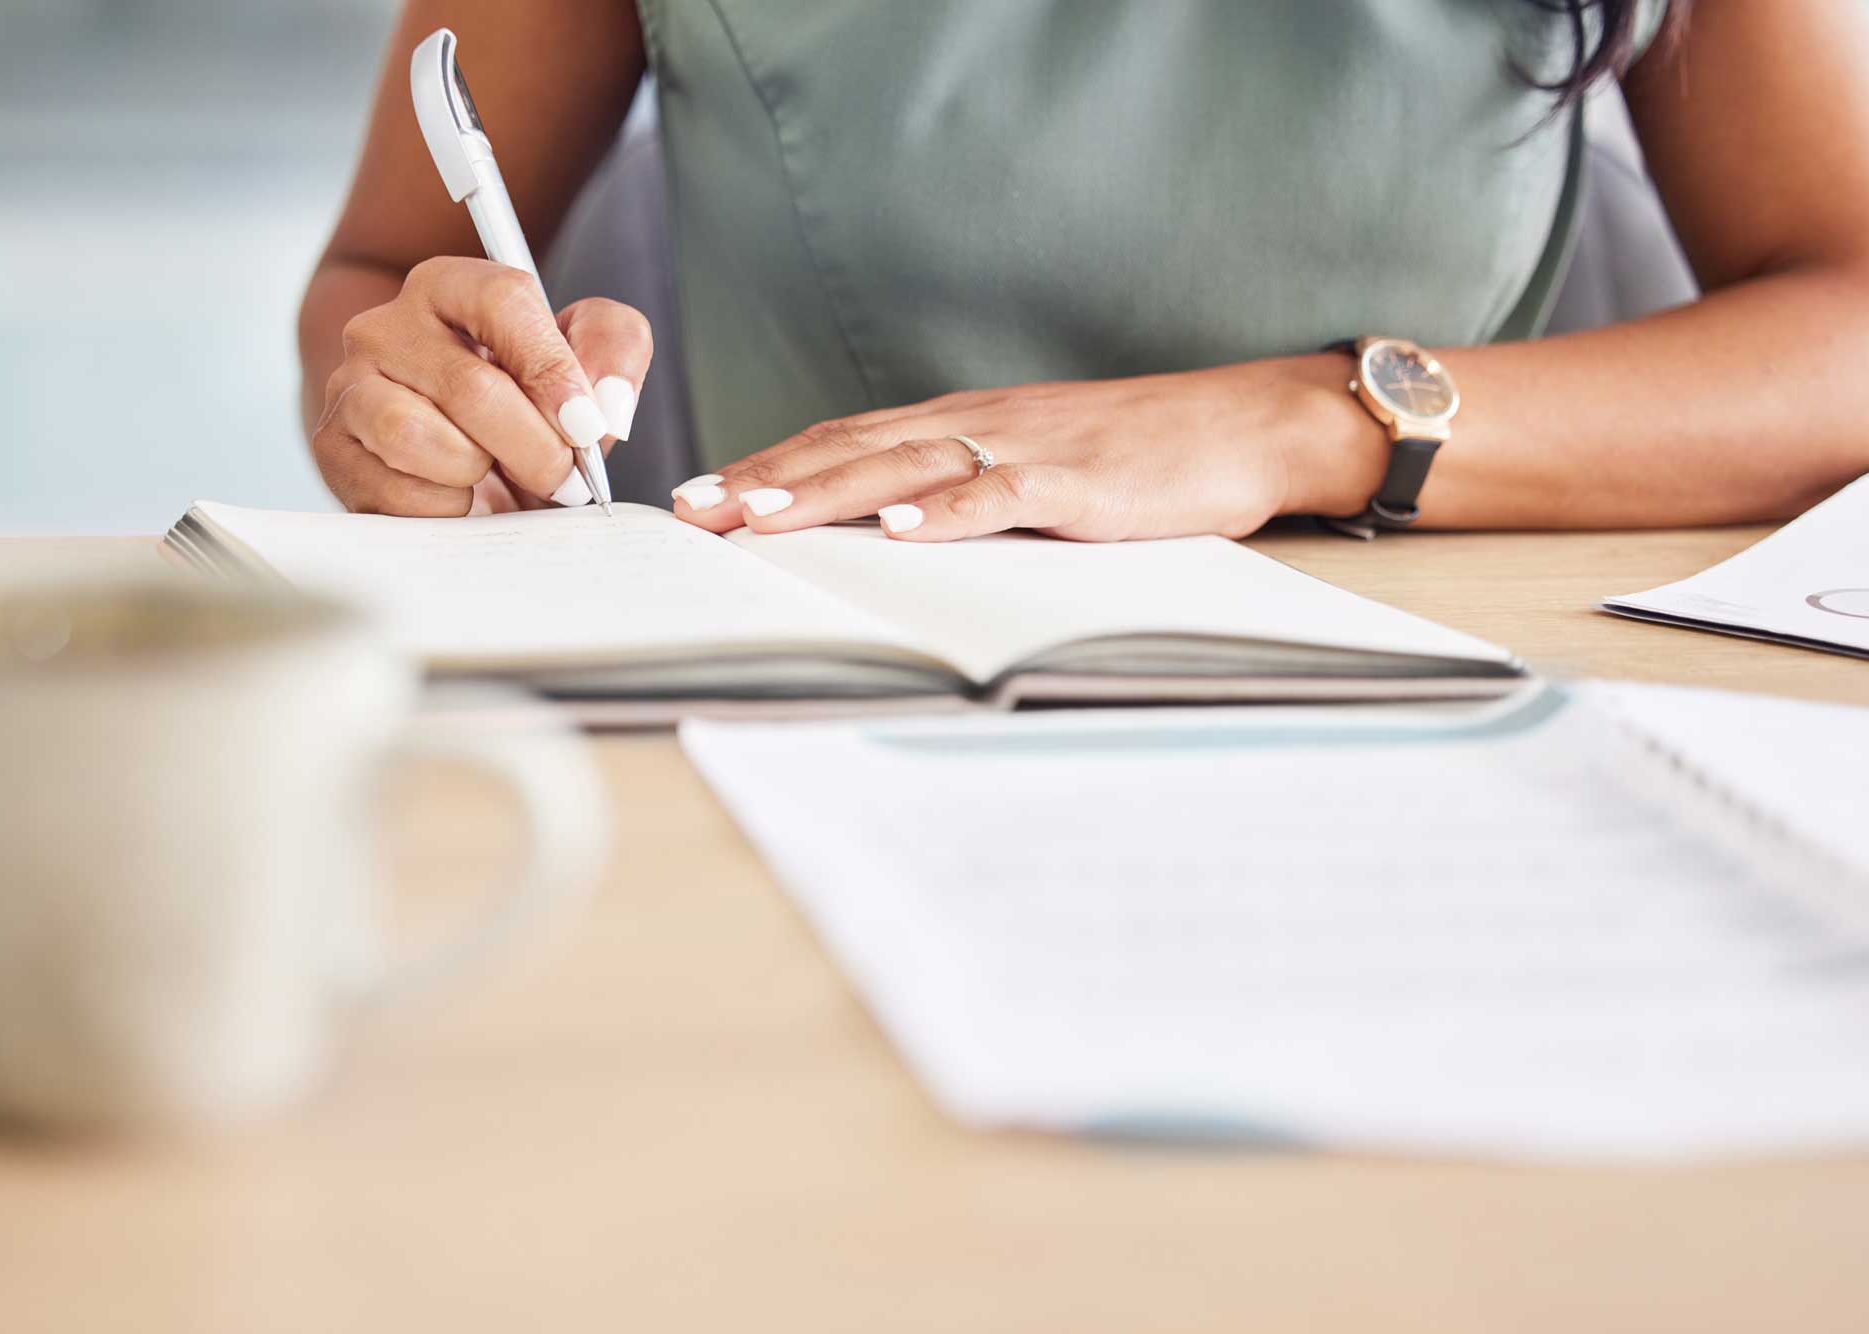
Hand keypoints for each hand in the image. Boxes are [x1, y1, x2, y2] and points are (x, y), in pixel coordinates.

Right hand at [311, 256, 652, 515]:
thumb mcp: (584, 361)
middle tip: (562, 479)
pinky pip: (393, 489)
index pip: (502, 301)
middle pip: (470, 386)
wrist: (454, 454)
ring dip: (476, 472)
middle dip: (534, 449)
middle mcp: (386, 326)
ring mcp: (350, 385)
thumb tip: (608, 405)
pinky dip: (442, 507)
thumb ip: (613, 351)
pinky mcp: (332, 448)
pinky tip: (456, 496)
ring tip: (491, 474)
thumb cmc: (523, 404)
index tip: (585, 425)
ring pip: (417, 436)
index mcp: (451, 287)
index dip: (553, 369)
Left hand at [671, 357, 1381, 541]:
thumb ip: (964, 488)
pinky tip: (896, 529)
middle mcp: (975, 424)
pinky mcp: (1076, 481)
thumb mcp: (1033, 466)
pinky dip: (944, 512)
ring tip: (760, 517)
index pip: (843, 439)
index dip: (769, 464)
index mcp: (961, 423)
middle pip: (851, 447)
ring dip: (826, 490)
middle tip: (693, 512)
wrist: (1242, 423)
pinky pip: (999, 494)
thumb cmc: (1139, 455)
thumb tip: (892, 529)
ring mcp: (1023, 447)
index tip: (703, 496)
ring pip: (905, 464)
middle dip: (766, 480)